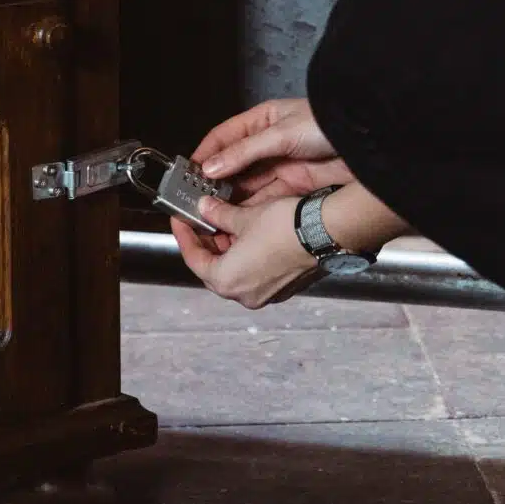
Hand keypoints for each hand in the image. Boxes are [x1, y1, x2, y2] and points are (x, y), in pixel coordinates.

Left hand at [170, 196, 319, 309]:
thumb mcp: (244, 216)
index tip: (180, 220)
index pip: (194, 259)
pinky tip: (248, 235)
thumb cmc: (285, 227)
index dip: (185, 236)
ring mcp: (265, 293)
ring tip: (225, 223)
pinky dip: (246, 256)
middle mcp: (244, 294)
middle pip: (213, 269)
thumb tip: (205, 208)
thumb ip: (219, 214)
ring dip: (227, 249)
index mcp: (227, 281)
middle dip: (206, 243)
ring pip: (235, 271)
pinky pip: (255, 273)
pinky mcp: (282, 287)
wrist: (324, 232)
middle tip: (201, 221)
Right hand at [193, 98, 354, 205]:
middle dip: (215, 179)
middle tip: (194, 194)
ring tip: (210, 208)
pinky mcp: (293, 186)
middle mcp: (269, 144)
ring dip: (230, 195)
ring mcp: (281, 166)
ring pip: (248, 183)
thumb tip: (212, 167)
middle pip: (234, 163)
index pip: (225, 137)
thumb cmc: (325, 126)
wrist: (363, 147)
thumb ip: (244, 152)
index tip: (188, 170)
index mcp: (263, 121)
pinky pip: (264, 198)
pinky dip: (249, 207)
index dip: (206, 153)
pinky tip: (234, 214)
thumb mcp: (280, 135)